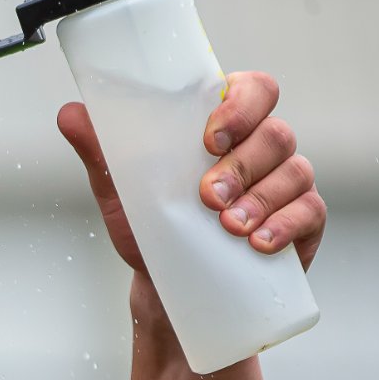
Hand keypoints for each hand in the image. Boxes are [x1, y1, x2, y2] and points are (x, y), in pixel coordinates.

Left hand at [57, 70, 325, 272]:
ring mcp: (286, 183)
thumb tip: (69, 112)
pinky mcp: (302, 222)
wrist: (165, 289)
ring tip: (227, 226)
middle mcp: (262, 148)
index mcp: (226, 127)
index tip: (209, 137)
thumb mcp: (120, 191)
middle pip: (274, 133)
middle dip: (242, 163)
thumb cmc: (149, 228)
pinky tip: (258, 242)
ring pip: (294, 171)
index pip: (253, 90)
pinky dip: (285, 225)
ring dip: (260, 198)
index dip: (240, 105)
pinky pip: (309, 212)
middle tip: (208, 195)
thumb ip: (101, 151)